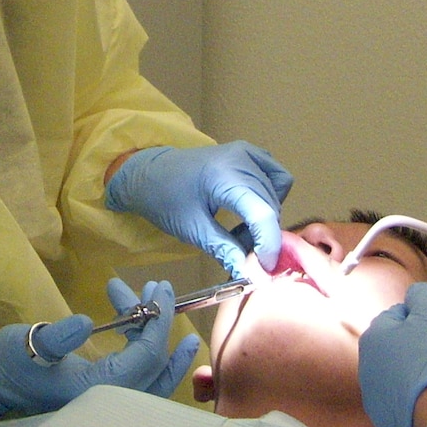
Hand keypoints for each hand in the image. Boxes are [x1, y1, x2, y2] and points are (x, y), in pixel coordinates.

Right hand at [0, 279, 200, 418]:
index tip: (161, 291)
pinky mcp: (102, 393)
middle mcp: (108, 402)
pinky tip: (142, 320)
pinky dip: (145, 346)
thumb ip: (57, 337)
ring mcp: (107, 401)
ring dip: (155, 333)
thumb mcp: (27, 344)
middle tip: (159, 287)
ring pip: (151, 372)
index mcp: (95, 392)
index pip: (143, 358)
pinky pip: (139, 375)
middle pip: (156, 368)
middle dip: (162, 324)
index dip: (158, 323)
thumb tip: (87, 322)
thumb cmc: (5, 363)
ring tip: (149, 293)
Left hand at [104, 142, 292, 276]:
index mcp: (224, 175)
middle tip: (244, 255)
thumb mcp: (192, 229)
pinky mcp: (250, 153)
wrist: (149, 173)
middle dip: (264, 235)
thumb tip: (249, 273)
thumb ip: (224, 249)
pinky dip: (270, 197)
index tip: (264, 268)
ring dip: (266, 218)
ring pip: (277, 193)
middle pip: (271, 204)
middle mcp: (242, 158)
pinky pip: (276, 177)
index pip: (263, 212)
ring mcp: (248, 152)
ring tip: (241, 234)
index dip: (270, 244)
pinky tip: (250, 211)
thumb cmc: (164, 199)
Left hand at [357, 283, 426, 426]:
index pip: (401, 314)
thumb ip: (422, 296)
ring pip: (402, 368)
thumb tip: (417, 293)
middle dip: (425, 339)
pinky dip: (418, 390)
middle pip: (401, 342)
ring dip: (421, 365)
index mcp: (374, 335)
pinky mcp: (385, 415)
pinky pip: (405, 394)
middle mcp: (367, 362)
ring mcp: (373, 391)